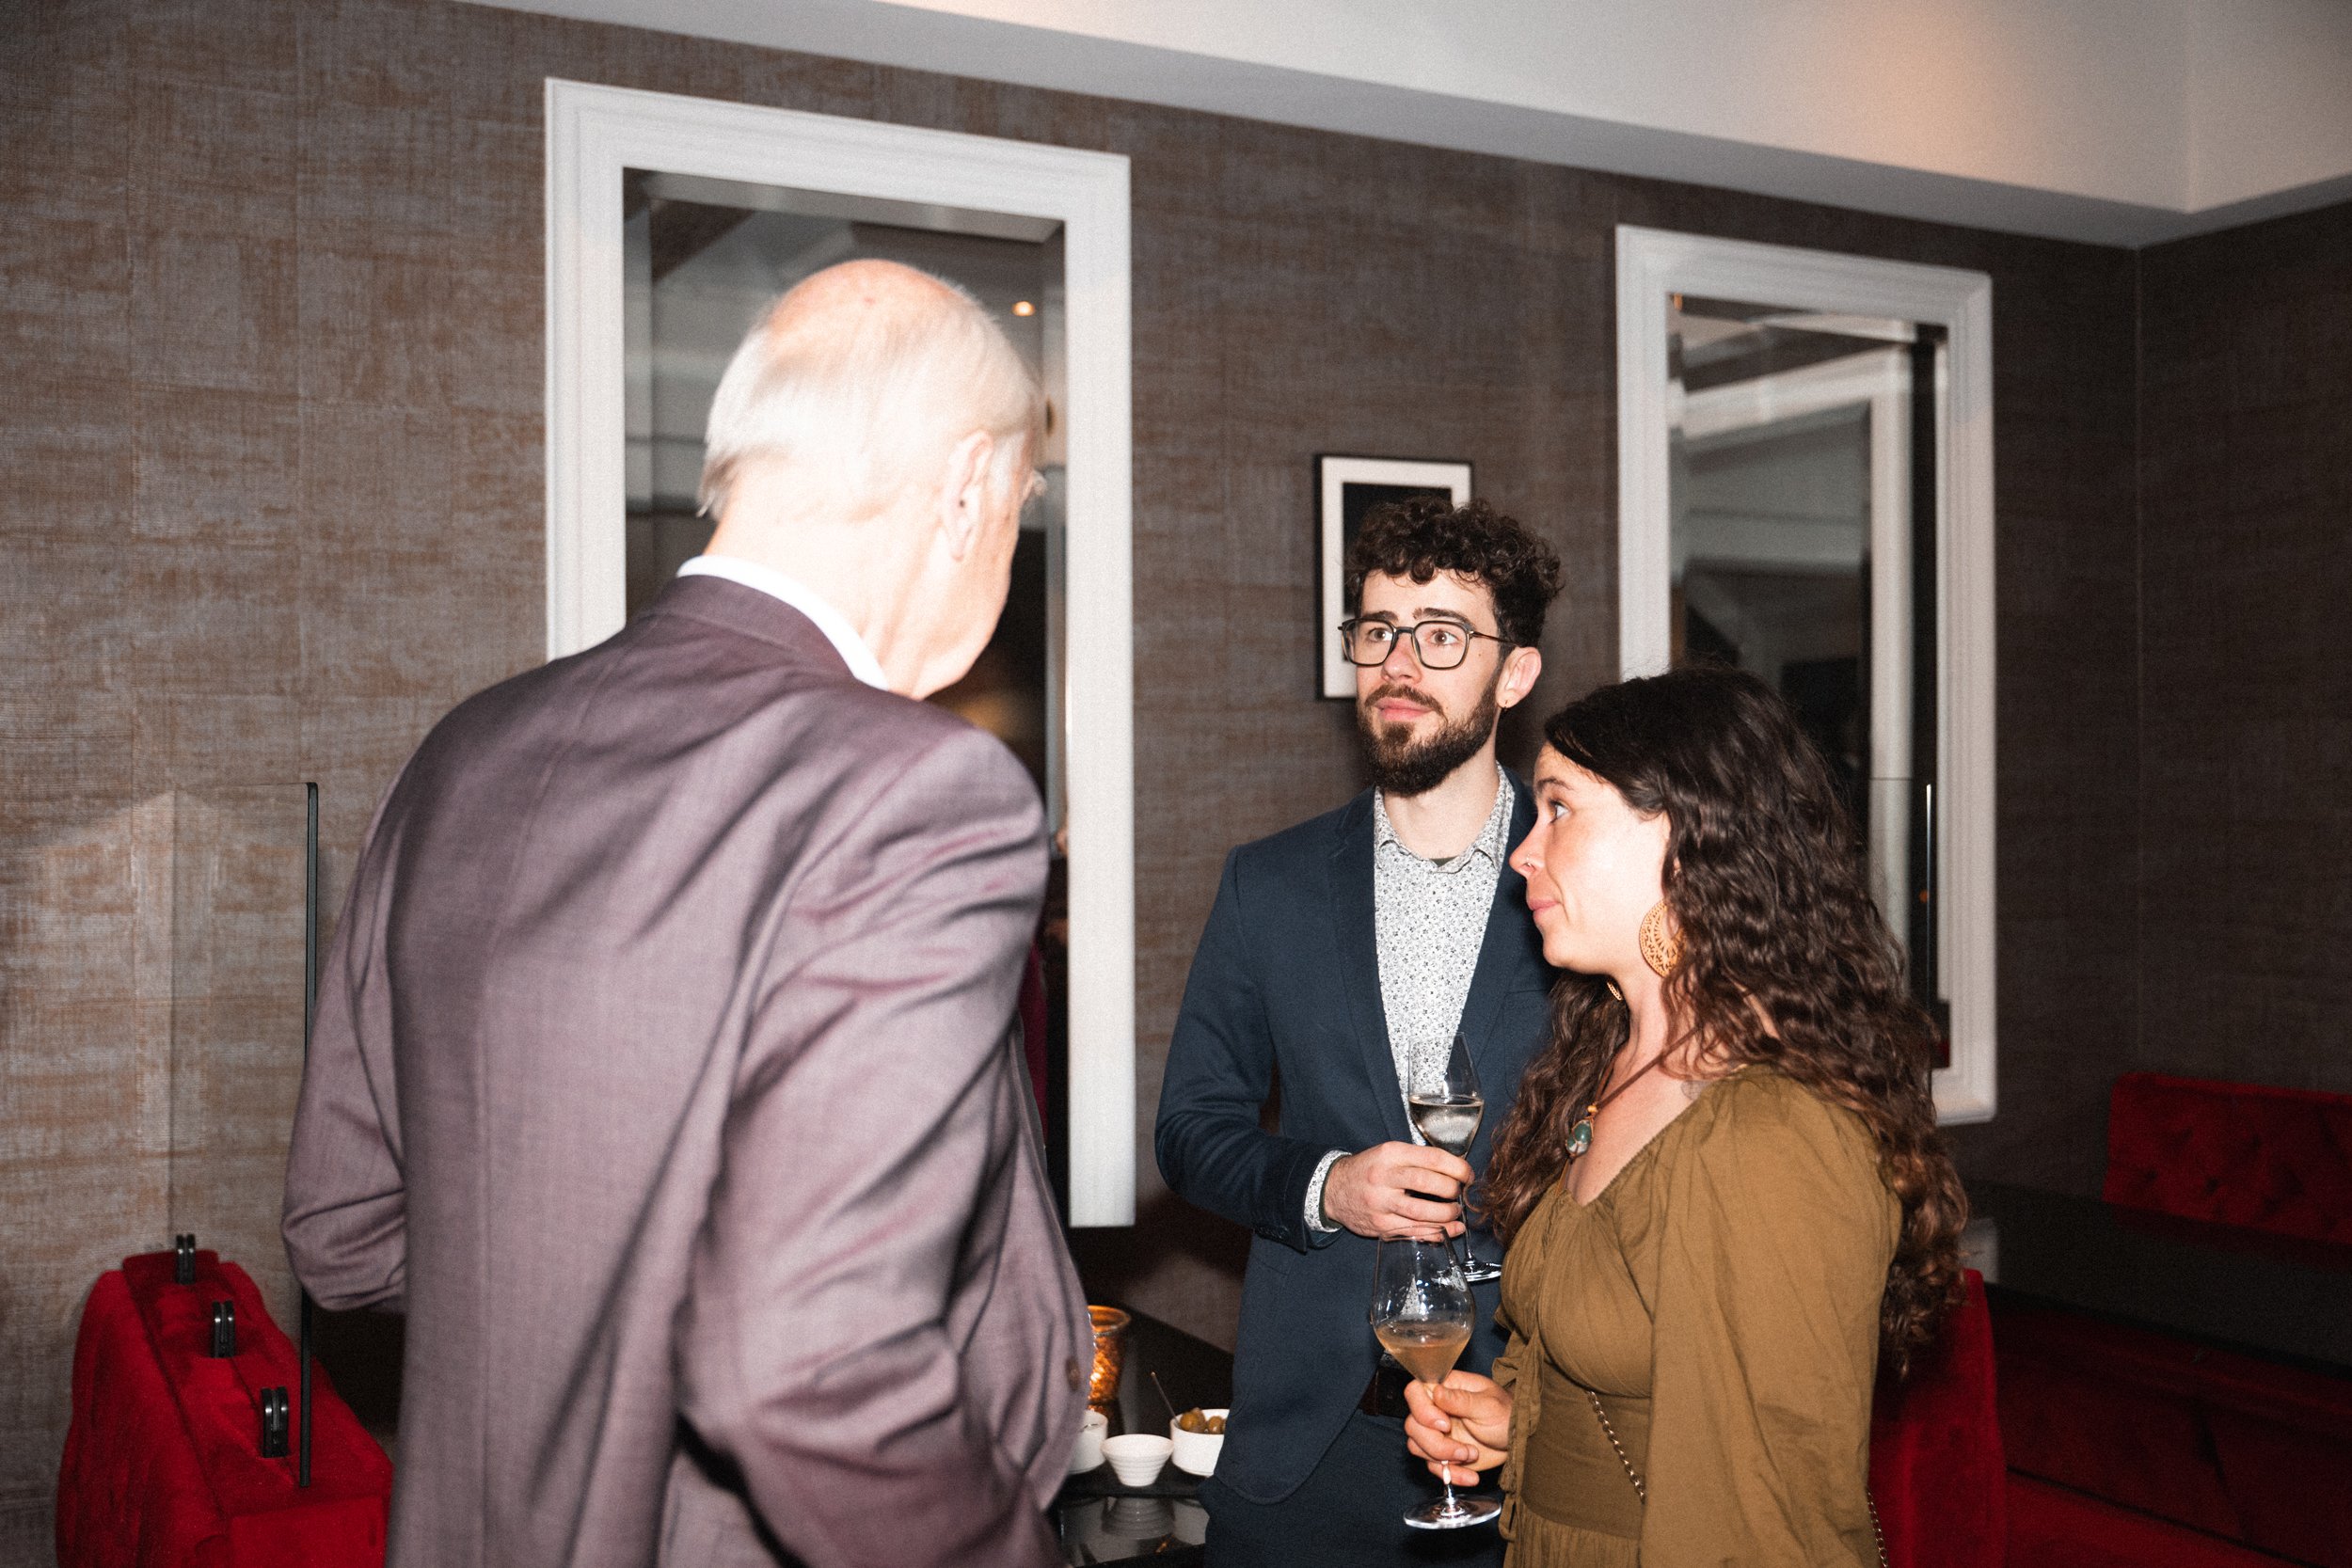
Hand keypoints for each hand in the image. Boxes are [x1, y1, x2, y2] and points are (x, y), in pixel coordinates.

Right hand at [1321, 1142, 1471, 1239]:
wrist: (1333, 1189)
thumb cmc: (1368, 1169)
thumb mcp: (1388, 1152)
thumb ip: (1417, 1159)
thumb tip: (1455, 1170)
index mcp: (1390, 1154)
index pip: (1433, 1158)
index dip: (1457, 1168)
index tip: (1467, 1174)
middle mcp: (1385, 1177)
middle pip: (1429, 1184)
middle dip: (1453, 1191)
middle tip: (1460, 1193)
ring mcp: (1381, 1204)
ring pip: (1423, 1212)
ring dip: (1447, 1214)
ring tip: (1455, 1212)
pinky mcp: (1381, 1226)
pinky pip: (1414, 1231)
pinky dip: (1437, 1233)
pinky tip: (1451, 1230)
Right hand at [1403, 1371, 1510, 1481]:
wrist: (1518, 1440)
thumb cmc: (1506, 1414)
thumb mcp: (1488, 1405)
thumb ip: (1461, 1399)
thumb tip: (1437, 1391)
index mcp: (1445, 1389)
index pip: (1414, 1392)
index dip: (1422, 1410)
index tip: (1445, 1425)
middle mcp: (1435, 1409)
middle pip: (1413, 1426)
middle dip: (1437, 1444)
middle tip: (1466, 1450)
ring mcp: (1437, 1432)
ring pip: (1417, 1447)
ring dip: (1444, 1459)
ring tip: (1472, 1455)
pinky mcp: (1442, 1453)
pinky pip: (1432, 1466)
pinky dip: (1451, 1474)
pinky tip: (1471, 1476)